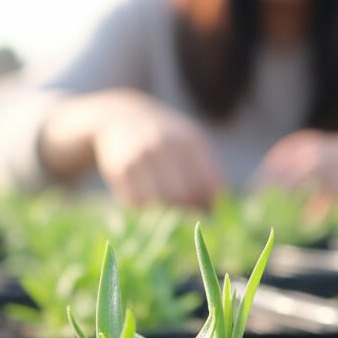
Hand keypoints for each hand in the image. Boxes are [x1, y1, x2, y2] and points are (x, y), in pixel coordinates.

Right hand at [90, 91, 224, 207]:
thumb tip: (218, 211)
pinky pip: (138, 203)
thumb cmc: (165, 139)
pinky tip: (149, 208)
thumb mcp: (190, 145)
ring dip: (166, 217)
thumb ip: (207, 174)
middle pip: (183, 196)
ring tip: (168, 217)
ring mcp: (141, 156)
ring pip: (160, 202)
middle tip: (186, 220)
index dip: (209, 205)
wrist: (120, 116)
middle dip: (187, 213)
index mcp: (189, 141)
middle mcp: (165, 145)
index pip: (206, 184)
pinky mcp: (121, 169)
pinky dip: (145, 212)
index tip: (207, 214)